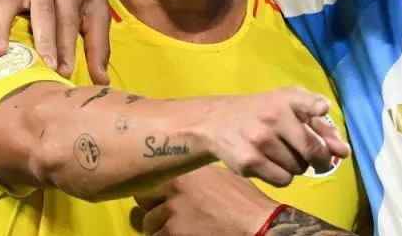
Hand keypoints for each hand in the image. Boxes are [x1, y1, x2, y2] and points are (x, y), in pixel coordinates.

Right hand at [0, 0, 114, 83]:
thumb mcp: (97, 9)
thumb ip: (98, 45)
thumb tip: (101, 82)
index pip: (67, 19)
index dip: (66, 45)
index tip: (64, 72)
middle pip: (41, 11)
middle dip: (43, 39)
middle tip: (44, 66)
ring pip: (6, 4)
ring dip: (1, 28)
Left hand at [134, 165, 277, 235]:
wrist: (257, 224)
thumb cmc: (244, 201)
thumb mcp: (220, 176)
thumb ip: (195, 176)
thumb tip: (182, 179)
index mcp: (183, 172)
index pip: (150, 180)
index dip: (154, 193)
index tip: (158, 200)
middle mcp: (174, 189)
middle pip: (143, 202)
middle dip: (153, 210)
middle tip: (168, 217)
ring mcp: (172, 213)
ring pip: (150, 224)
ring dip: (162, 229)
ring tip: (183, 229)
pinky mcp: (174, 233)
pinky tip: (189, 235)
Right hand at [199, 86, 349, 187]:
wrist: (217, 123)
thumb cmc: (262, 112)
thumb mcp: (287, 104)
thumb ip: (318, 123)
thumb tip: (343, 151)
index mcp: (284, 100)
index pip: (305, 102)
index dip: (317, 109)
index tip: (322, 110)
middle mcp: (272, 118)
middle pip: (312, 151)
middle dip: (320, 159)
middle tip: (316, 159)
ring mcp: (259, 141)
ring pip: (299, 168)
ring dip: (297, 166)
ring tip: (282, 154)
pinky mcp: (248, 162)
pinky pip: (283, 180)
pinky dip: (283, 176)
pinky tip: (270, 163)